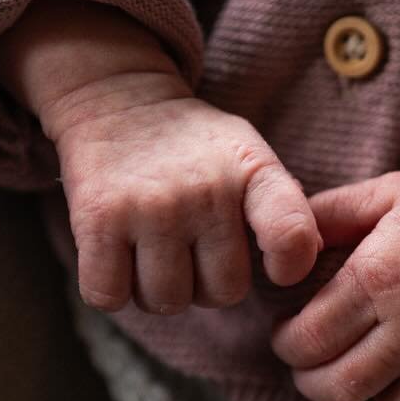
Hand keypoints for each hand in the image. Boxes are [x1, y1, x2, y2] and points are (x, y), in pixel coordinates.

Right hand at [0, 0, 319, 313]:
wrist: (118, 99)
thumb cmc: (193, 149)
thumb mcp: (248, 157)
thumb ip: (280, 208)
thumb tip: (301, 265)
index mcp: (252, 171)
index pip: (291, 237)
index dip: (289, 267)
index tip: (276, 269)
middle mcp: (204, 190)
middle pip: (221, 294)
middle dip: (205, 284)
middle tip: (189, 248)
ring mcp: (150, 207)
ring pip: (165, 301)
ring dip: (157, 289)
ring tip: (152, 250)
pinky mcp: (98, 219)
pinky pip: (110, 297)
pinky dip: (111, 290)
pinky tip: (117, 260)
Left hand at [272, 122, 399, 400]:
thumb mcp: (379, 193)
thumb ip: (323, 219)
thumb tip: (281, 255)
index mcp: (376, 279)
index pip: (305, 341)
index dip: (285, 345)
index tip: (289, 334)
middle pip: (339, 387)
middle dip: (312, 382)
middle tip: (313, 365)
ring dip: (375, 397)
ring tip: (373, 371)